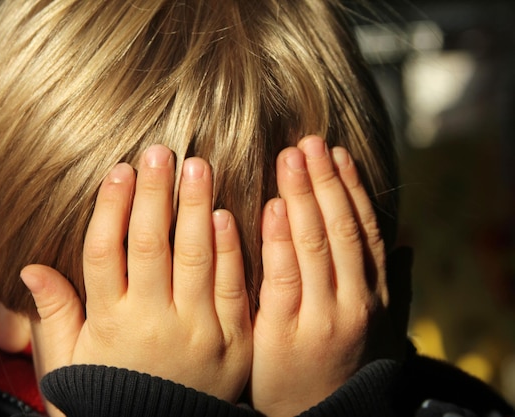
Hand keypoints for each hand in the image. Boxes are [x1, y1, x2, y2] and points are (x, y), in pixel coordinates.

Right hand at [21, 145, 251, 407]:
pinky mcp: (234, 342)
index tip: (120, 169)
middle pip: (151, 244)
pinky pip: (232, 287)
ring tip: (196, 165)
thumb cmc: (110, 397)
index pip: (105, 252)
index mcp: (110, 323)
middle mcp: (153, 322)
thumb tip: (29, 268)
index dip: (111, 207)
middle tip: (160, 151)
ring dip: (194, 207)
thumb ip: (54, 315)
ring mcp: (198, 332)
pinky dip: (229, 249)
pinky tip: (224, 214)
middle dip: (154, 193)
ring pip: (195, 257)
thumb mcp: (70, 364)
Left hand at [251, 136, 399, 416]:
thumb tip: (406, 246)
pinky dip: (278, 242)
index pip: (364, 230)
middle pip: (340, 230)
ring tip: (290, 158)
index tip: (335, 151)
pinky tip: (270, 208)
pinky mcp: (283, 334)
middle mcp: (353, 301)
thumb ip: (390, 285)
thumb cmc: (340, 360)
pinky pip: (283, 280)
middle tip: (307, 142)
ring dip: (303, 198)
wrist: (319, 416)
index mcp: (372, 293)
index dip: (350, 188)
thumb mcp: (374, 326)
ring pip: (314, 248)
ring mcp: (321, 318)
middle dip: (324, 183)